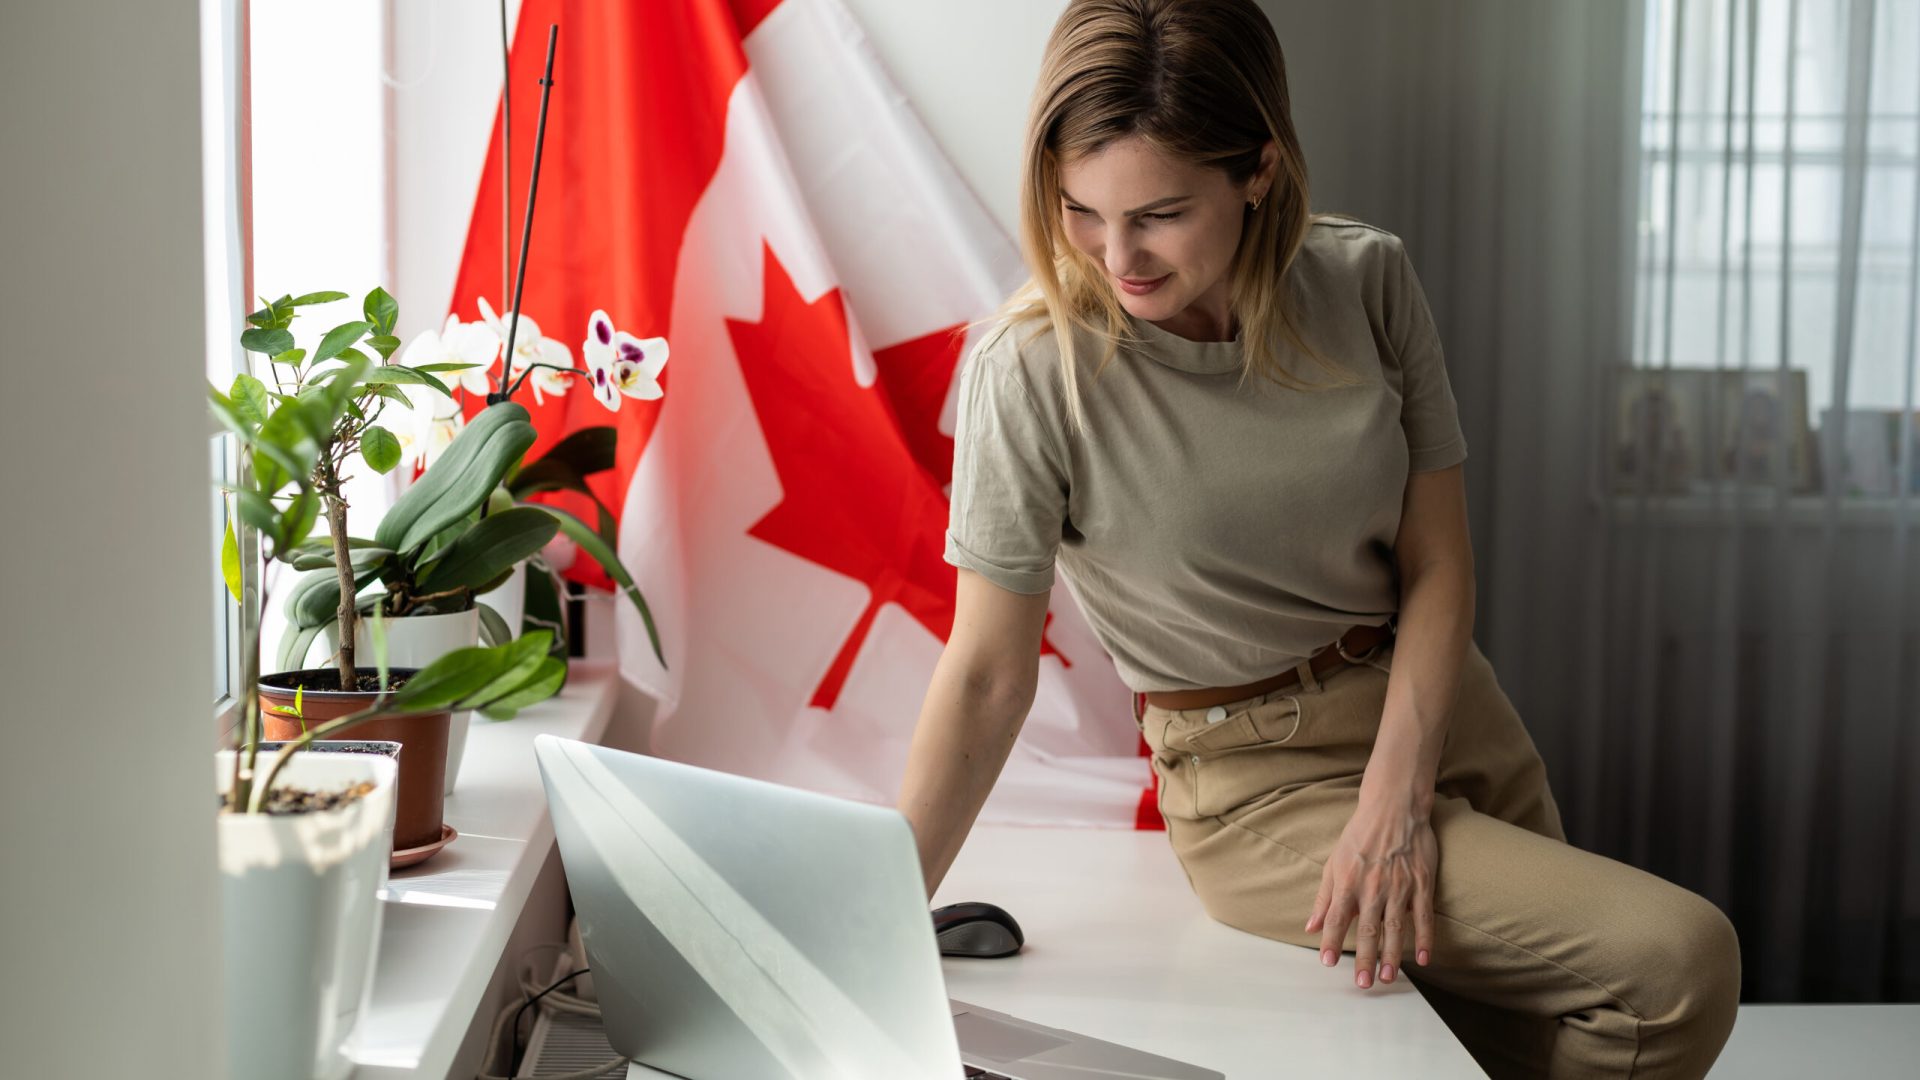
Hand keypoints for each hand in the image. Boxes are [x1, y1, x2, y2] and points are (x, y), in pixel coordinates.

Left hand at [1304, 796, 1437, 988]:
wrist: (1393, 808)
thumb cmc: (1359, 836)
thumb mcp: (1334, 863)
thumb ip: (1324, 898)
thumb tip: (1309, 927)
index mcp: (1348, 881)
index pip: (1337, 917)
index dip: (1331, 940)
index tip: (1327, 963)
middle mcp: (1373, 887)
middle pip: (1368, 929)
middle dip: (1365, 958)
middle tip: (1363, 984)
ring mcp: (1399, 886)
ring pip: (1395, 927)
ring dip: (1393, 955)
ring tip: (1389, 978)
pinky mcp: (1422, 883)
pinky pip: (1424, 915)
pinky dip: (1425, 937)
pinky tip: (1424, 958)